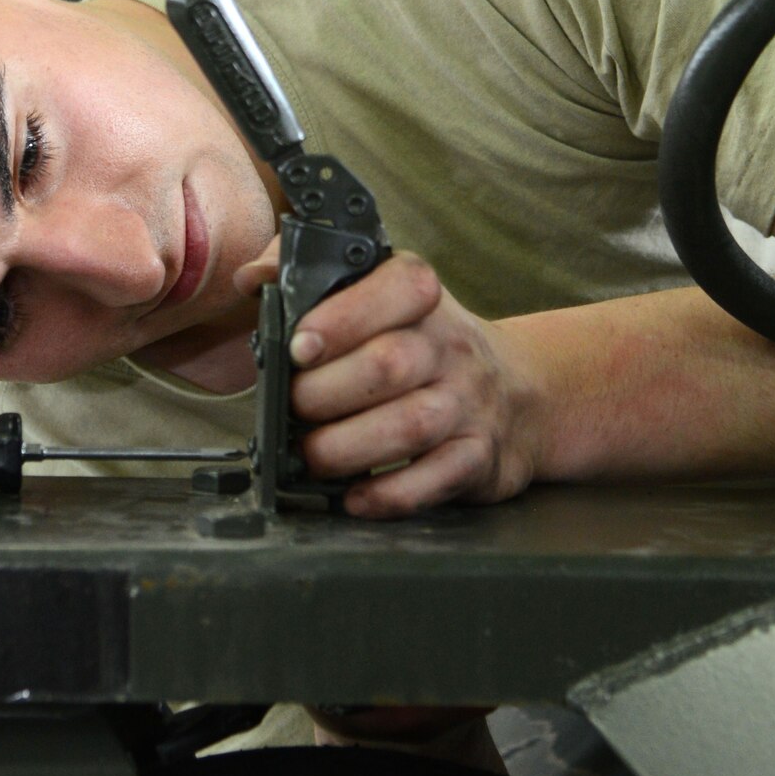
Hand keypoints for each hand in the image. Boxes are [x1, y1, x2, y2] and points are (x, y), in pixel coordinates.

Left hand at [233, 243, 543, 516]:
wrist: (521, 393)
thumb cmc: (423, 345)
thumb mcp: (382, 299)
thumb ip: (312, 277)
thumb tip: (253, 278)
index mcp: (422, 300)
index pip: (400, 288)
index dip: (344, 317)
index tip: (299, 346)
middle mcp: (450, 347)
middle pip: (390, 363)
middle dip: (324, 393)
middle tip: (294, 408)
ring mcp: (467, 404)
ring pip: (411, 426)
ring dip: (346, 448)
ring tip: (312, 457)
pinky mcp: (477, 456)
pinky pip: (435, 479)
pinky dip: (389, 494)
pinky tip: (355, 497)